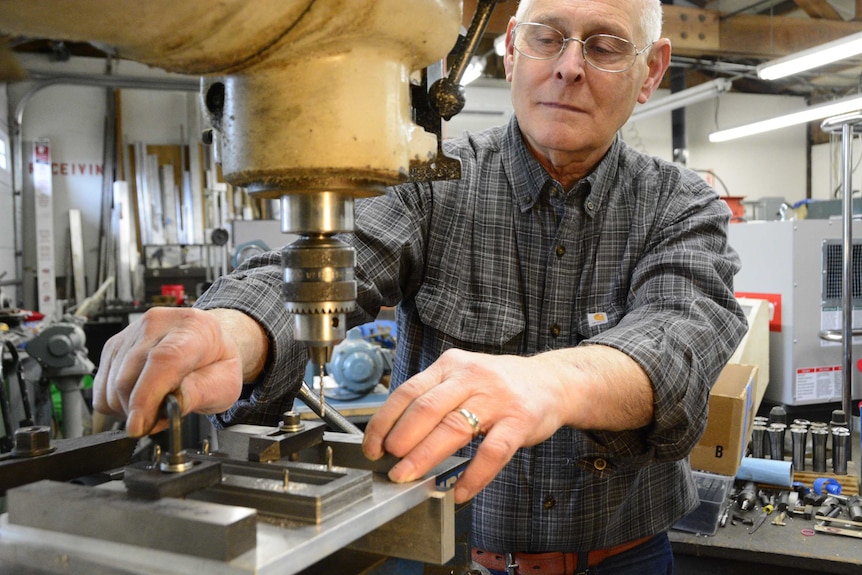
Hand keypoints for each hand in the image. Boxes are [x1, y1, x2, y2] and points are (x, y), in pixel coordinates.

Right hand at [92, 307, 252, 436]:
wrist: (208, 342)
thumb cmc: (217, 361)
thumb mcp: (225, 382)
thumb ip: (201, 392)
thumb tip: (173, 405)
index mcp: (193, 327)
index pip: (163, 359)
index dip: (147, 395)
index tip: (139, 425)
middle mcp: (157, 323)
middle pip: (129, 376)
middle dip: (140, 412)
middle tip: (163, 420)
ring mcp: (131, 332)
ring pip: (111, 385)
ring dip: (128, 409)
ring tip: (157, 406)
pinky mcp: (113, 346)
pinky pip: (101, 388)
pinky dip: (116, 404)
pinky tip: (141, 399)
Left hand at [362, 348, 569, 502]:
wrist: (552, 381)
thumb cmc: (499, 385)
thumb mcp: (463, 378)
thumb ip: (434, 398)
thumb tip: (394, 436)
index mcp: (450, 366)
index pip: (408, 392)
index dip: (385, 421)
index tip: (372, 447)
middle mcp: (470, 377)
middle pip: (427, 409)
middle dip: (401, 441)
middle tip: (389, 466)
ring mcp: (496, 398)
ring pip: (454, 428)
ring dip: (426, 457)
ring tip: (409, 478)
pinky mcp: (519, 421)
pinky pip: (493, 451)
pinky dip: (474, 474)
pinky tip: (460, 491)